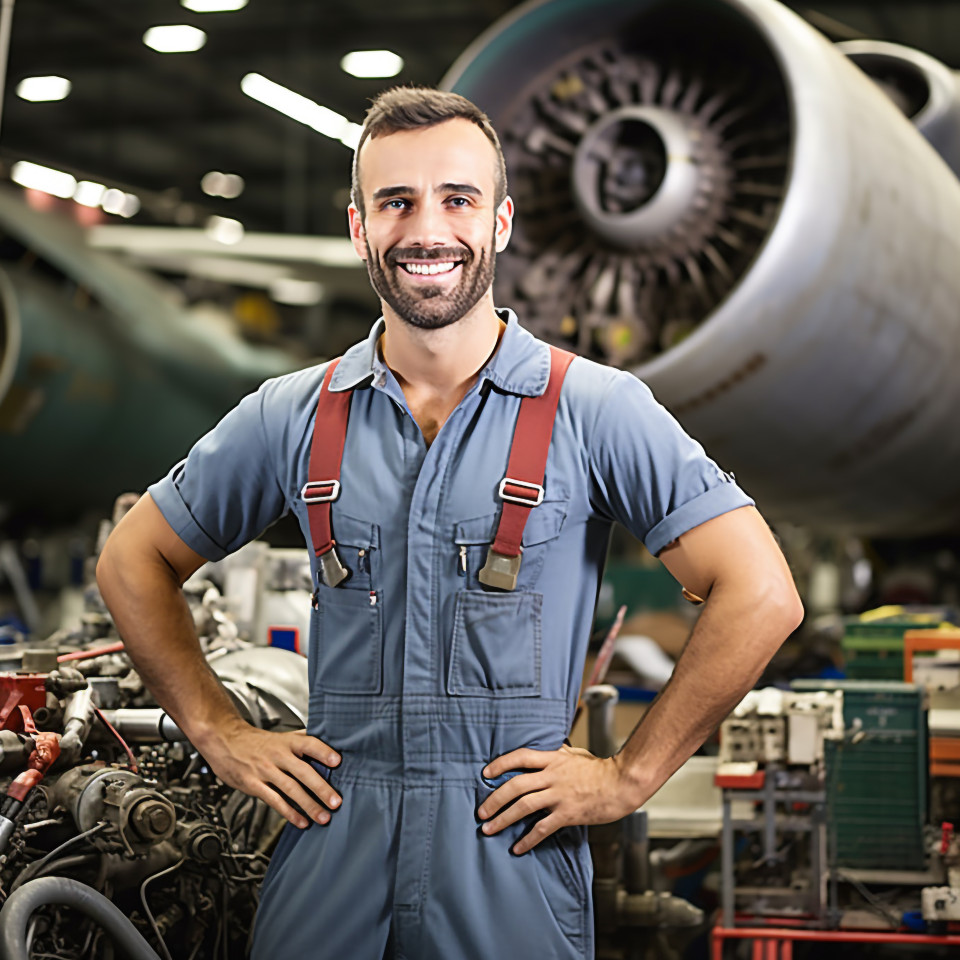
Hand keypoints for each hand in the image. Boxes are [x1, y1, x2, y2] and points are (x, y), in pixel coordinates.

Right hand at [196, 719, 341, 829]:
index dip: (323, 752)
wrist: (224, 741)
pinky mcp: (253, 785)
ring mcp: (265, 770)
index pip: (308, 743)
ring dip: (308, 804)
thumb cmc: (256, 741)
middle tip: (336, 801)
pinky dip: (289, 812)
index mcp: (287, 742)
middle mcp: (278, 755)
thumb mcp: (280, 736)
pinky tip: (301, 821)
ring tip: (323, 817)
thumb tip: (328, 741)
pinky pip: (274, 800)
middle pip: (303, 771)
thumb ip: (302, 739)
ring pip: (290, 789)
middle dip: (321, 788)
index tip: (337, 762)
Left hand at [478, 744, 639, 853]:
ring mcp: (559, 795)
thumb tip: (545, 751)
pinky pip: (542, 828)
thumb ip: (557, 754)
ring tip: (489, 829)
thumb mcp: (576, 754)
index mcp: (553, 759)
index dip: (500, 764)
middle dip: (494, 799)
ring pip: (524, 806)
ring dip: (503, 819)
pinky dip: (528, 839)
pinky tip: (517, 848)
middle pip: (515, 785)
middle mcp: (552, 776)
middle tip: (481, 812)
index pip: (520, 757)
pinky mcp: (568, 813)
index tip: (485, 774)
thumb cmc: (601, 769)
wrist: (622, 784)